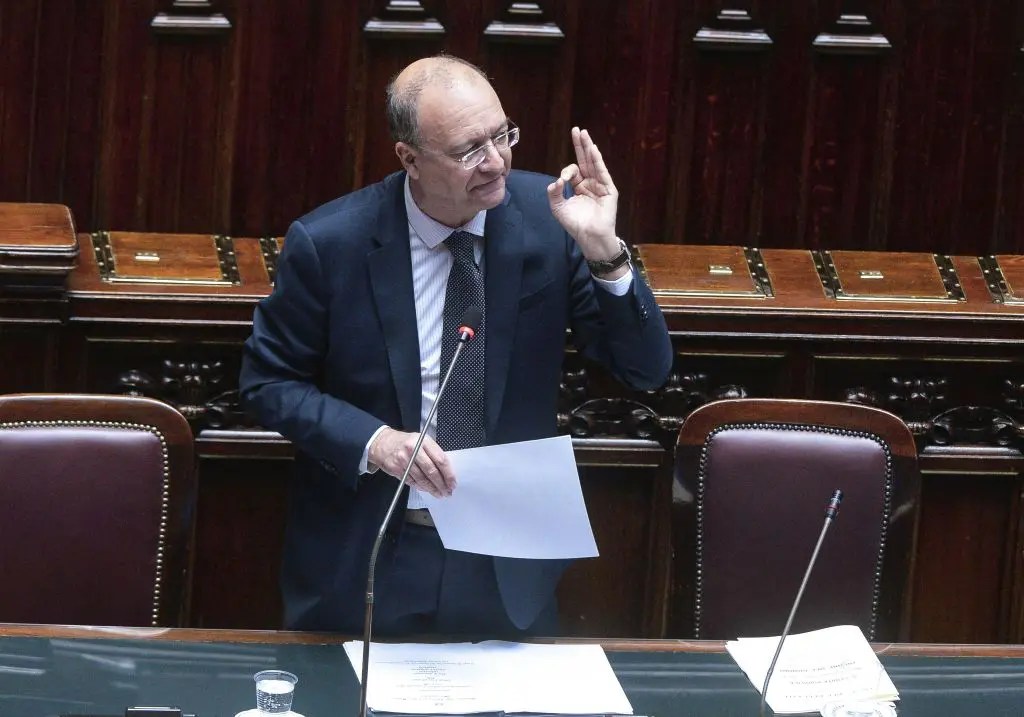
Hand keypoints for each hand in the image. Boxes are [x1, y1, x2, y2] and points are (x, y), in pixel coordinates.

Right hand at [368, 427, 454, 497]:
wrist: (382, 443)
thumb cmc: (406, 442)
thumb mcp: (421, 441)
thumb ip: (433, 453)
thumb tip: (446, 472)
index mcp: (424, 441)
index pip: (440, 460)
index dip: (448, 474)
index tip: (453, 483)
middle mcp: (414, 450)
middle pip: (431, 471)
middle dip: (441, 484)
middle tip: (447, 492)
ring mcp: (404, 460)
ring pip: (422, 479)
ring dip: (432, 488)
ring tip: (439, 494)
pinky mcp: (396, 469)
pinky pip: (411, 481)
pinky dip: (420, 487)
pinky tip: (426, 489)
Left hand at [546, 127, 620, 260]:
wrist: (589, 237)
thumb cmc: (575, 224)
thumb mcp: (558, 208)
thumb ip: (554, 193)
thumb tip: (554, 180)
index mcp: (579, 187)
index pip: (573, 171)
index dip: (567, 171)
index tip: (561, 180)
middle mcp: (590, 183)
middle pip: (585, 160)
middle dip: (580, 145)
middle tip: (576, 130)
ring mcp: (600, 185)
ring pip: (594, 163)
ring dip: (589, 148)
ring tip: (583, 133)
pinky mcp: (609, 190)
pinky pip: (602, 173)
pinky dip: (598, 161)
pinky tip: (593, 150)